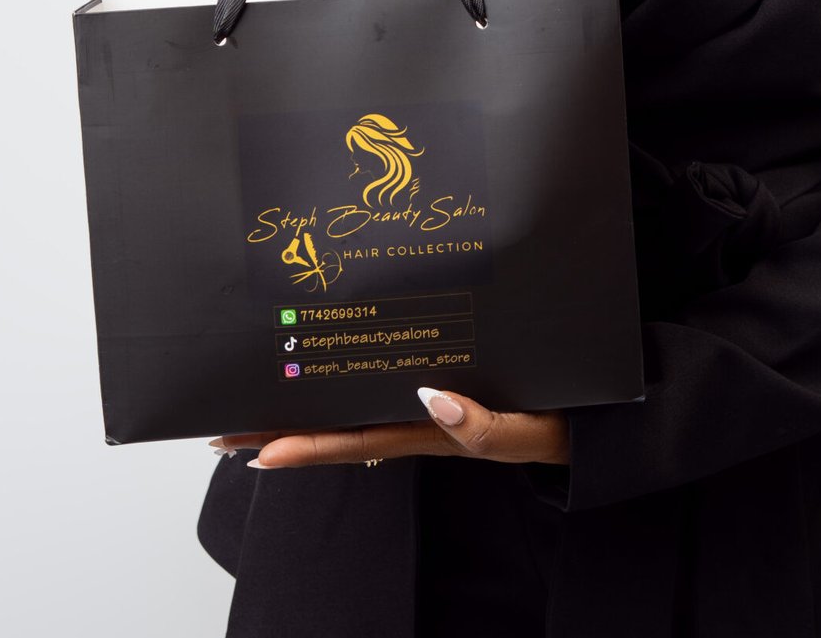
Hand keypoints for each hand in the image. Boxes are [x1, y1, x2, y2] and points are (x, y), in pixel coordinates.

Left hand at [208, 385, 569, 468]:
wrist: (596, 417)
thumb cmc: (562, 421)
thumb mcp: (528, 431)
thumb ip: (483, 422)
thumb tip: (432, 396)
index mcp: (433, 432)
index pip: (357, 442)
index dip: (307, 446)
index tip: (256, 450)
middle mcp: (421, 418)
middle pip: (341, 427)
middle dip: (284, 428)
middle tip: (224, 428)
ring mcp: (430, 401)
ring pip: (356, 406)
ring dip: (308, 406)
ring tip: (256, 400)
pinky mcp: (447, 379)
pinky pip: (386, 384)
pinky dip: (351, 381)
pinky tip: (330, 370)